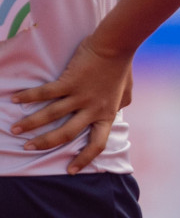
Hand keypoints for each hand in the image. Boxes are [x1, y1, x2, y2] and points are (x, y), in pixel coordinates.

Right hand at [10, 35, 131, 172]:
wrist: (117, 46)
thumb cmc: (122, 67)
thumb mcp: (126, 93)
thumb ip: (120, 104)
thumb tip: (119, 111)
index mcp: (107, 114)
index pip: (97, 144)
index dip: (85, 159)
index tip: (71, 171)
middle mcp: (93, 109)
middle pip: (66, 134)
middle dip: (45, 143)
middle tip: (28, 148)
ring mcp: (80, 96)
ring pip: (51, 116)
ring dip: (30, 124)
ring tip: (15, 130)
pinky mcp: (70, 82)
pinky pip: (45, 93)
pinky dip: (29, 96)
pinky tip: (15, 99)